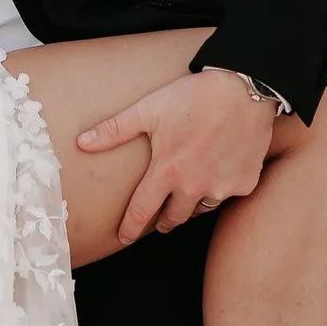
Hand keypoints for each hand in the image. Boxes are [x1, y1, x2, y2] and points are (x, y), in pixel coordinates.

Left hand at [78, 66, 277, 243]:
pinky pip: (227, 194)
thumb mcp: (149, 109)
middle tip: (159, 220)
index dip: (130, 228)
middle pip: (173, 219)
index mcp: (167, 171)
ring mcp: (221, 187)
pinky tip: (218, 171)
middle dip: (163, 222)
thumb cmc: (193, 96)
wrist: (244, 88)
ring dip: (191, 205)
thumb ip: (114, 130)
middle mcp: (194, 186)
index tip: (123, 237)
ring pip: (200, 209)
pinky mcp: (244, 183)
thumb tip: (81, 143)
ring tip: (187, 193)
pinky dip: (220, 187)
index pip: (141, 212)